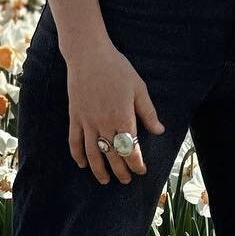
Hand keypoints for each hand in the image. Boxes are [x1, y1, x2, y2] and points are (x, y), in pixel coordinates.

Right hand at [66, 40, 165, 184]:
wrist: (88, 54)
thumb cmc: (117, 68)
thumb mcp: (138, 88)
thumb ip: (148, 112)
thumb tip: (159, 130)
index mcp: (122, 117)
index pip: (130, 148)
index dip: (136, 163)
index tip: (141, 170)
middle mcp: (104, 123)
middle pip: (113, 155)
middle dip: (120, 170)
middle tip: (126, 180)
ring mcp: (87, 121)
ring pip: (93, 153)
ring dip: (99, 169)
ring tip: (105, 180)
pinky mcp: (75, 116)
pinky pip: (75, 141)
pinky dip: (78, 155)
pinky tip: (82, 164)